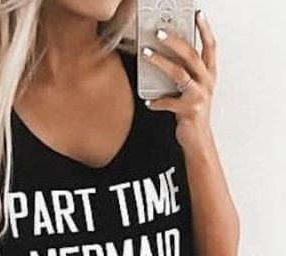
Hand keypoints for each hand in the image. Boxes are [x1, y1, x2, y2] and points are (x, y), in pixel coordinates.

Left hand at [142, 10, 216, 146]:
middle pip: (192, 55)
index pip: (210, 47)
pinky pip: (168, 102)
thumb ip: (185, 73)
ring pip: (179, 73)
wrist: (199, 139)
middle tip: (159, 32)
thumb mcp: (193, 89)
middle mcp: (207, 83)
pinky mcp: (188, 111)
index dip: (204, 29)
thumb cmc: (192, 112)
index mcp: (210, 75)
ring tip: (146, 54)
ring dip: (161, 62)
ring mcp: (199, 96)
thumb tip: (163, 55)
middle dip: (175, 41)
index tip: (197, 14)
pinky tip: (148, 101)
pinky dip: (156, 101)